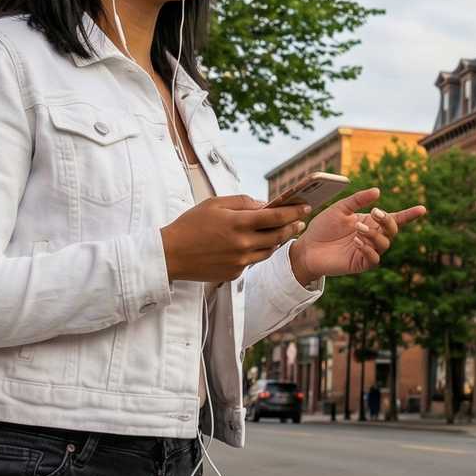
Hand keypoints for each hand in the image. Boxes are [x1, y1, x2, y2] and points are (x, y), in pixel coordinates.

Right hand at [162, 194, 308, 282]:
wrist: (170, 254)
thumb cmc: (190, 225)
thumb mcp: (215, 203)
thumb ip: (242, 202)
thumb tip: (264, 204)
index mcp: (238, 223)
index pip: (275, 217)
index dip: (293, 211)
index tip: (305, 206)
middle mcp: (242, 244)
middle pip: (277, 236)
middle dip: (292, 226)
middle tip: (300, 220)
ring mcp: (239, 261)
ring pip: (268, 251)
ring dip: (278, 240)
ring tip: (283, 231)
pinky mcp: (234, 273)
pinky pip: (253, 261)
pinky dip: (258, 251)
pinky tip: (258, 244)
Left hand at [291, 187, 424, 280]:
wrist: (307, 246)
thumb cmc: (323, 227)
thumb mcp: (340, 209)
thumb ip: (358, 200)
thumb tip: (378, 191)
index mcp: (371, 222)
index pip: (394, 218)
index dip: (409, 214)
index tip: (422, 209)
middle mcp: (372, 236)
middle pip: (393, 230)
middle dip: (388, 221)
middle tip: (375, 212)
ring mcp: (367, 251)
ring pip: (384, 244)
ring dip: (374, 234)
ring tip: (357, 229)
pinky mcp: (360, 264)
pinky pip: (374, 259)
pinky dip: (368, 249)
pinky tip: (356, 242)